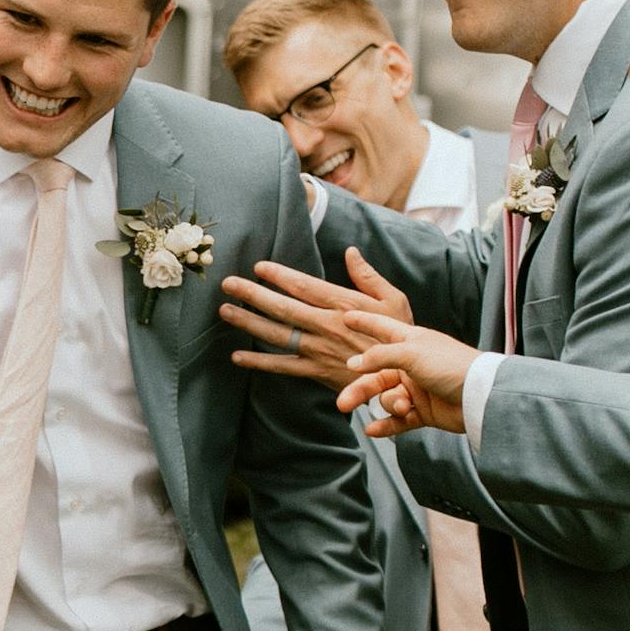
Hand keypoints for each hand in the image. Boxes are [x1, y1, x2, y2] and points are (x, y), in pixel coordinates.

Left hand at [221, 249, 414, 390]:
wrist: (404, 379)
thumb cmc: (400, 336)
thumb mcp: (393, 301)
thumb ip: (369, 277)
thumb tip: (351, 252)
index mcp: (345, 305)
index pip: (305, 286)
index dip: (280, 276)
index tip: (258, 266)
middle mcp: (327, 326)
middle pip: (284, 308)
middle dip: (253, 294)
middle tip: (228, 283)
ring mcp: (319, 350)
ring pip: (277, 335)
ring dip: (248, 323)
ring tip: (225, 311)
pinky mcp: (316, 372)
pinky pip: (283, 367)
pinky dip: (259, 362)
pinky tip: (237, 357)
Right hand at [333, 314, 480, 437]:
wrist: (479, 395)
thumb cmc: (450, 365)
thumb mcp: (411, 352)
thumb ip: (379, 356)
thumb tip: (353, 364)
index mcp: (411, 343)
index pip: (382, 329)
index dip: (365, 322)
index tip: (346, 318)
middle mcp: (411, 365)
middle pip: (376, 376)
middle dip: (360, 390)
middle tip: (343, 403)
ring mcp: (417, 389)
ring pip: (387, 399)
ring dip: (388, 405)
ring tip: (400, 406)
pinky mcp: (423, 411)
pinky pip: (398, 420)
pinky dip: (386, 425)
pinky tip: (373, 430)